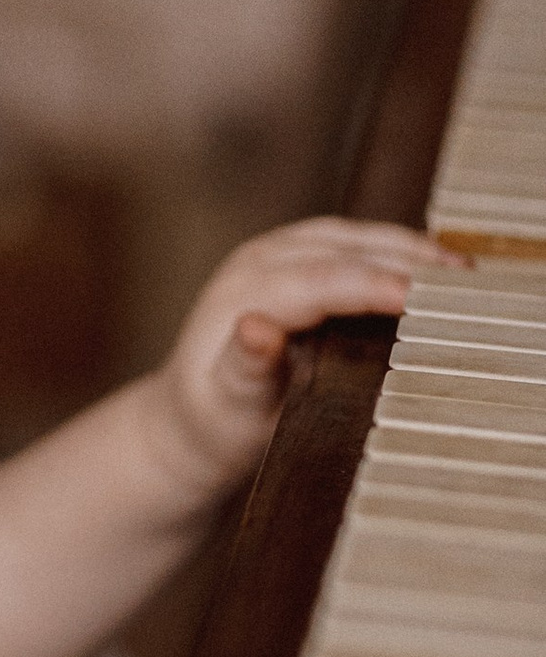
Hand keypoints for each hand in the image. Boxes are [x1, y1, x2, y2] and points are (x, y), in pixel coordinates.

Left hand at [150, 216, 443, 494]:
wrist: (192, 415)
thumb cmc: (216, 419)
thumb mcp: (228, 405)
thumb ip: (245, 367)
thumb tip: (255, 328)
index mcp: (244, 295)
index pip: (318, 280)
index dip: (372, 285)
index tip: (421, 298)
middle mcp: (259, 262)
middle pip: (343, 250)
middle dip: (404, 262)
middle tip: (464, 284)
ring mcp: (276, 253)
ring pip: (353, 237)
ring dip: (406, 249)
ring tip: (460, 272)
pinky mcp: (294, 257)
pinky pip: (351, 242)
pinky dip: (393, 251)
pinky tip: (431, 266)